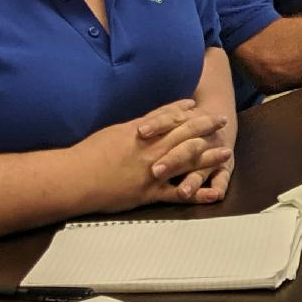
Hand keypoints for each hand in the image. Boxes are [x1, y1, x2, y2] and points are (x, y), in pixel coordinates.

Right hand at [80, 99, 232, 213]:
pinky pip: (176, 193)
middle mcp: (153, 150)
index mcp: (144, 134)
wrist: (74, 178)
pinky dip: (195, 192)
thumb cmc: (90, 153)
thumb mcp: (116, 131)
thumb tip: (151, 119)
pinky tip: (210, 192)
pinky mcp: (148, 193)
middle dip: (207, 127)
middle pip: (186, 135)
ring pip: (188, 161)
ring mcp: (153, 172)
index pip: (172, 119)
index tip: (202, 107)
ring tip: (227, 152)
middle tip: (224, 121)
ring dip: (209, 157)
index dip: (190, 113)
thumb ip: (139, 125)